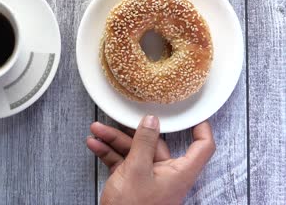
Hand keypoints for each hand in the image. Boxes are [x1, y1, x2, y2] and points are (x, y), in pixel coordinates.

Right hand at [87, 116, 214, 204]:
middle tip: (117, 120)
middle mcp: (166, 174)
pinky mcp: (132, 183)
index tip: (192, 114)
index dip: (201, 128)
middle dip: (131, 131)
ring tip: (97, 131)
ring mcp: (148, 178)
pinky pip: (122, 162)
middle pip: (155, 144)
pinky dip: (109, 153)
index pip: (202, 147)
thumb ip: (144, 143)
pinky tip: (95, 145)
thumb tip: (151, 121)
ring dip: (114, 141)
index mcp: (179, 173)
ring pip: (134, 151)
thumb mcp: (136, 170)